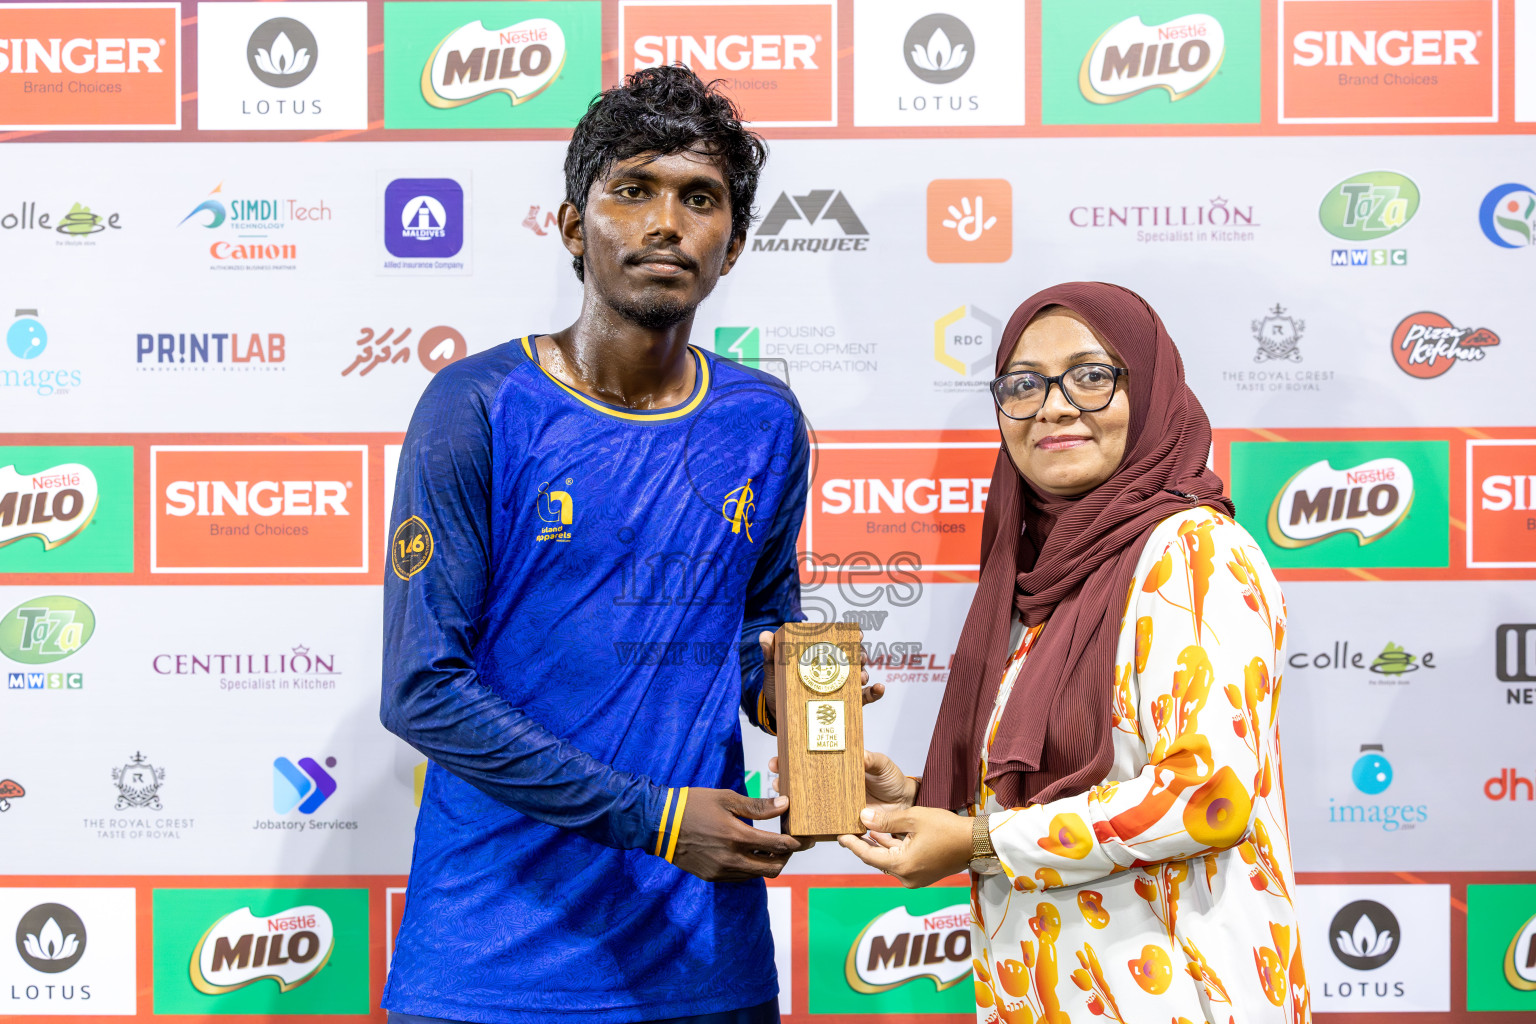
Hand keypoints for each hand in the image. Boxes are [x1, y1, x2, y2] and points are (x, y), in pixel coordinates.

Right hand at [671, 788, 803, 881]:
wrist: (658, 824)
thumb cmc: (692, 804)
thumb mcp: (726, 799)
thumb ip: (757, 806)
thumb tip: (785, 805)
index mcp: (737, 837)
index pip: (779, 845)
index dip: (797, 842)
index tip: (807, 837)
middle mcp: (732, 859)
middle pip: (774, 867)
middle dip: (788, 856)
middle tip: (792, 844)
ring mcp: (722, 871)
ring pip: (758, 875)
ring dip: (769, 862)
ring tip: (772, 846)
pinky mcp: (712, 877)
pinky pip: (741, 877)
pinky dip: (751, 867)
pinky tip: (750, 852)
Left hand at [758, 630, 885, 729]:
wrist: (777, 717)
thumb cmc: (777, 690)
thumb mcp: (774, 671)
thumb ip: (771, 655)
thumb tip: (764, 636)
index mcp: (819, 656)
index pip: (838, 641)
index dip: (851, 635)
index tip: (857, 634)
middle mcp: (833, 669)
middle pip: (853, 657)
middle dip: (860, 655)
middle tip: (858, 658)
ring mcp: (841, 686)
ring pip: (860, 674)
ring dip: (865, 672)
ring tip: (861, 677)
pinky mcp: (846, 703)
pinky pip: (865, 697)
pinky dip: (875, 692)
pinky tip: (880, 689)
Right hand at [770, 750, 915, 815]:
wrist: (905, 805)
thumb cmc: (891, 780)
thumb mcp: (882, 765)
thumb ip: (872, 759)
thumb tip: (861, 755)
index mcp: (837, 768)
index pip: (809, 761)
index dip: (791, 761)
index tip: (778, 760)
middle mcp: (832, 787)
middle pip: (802, 784)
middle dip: (785, 782)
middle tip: (777, 780)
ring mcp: (836, 805)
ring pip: (809, 805)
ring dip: (795, 804)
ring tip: (786, 801)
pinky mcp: (843, 823)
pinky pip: (826, 825)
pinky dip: (815, 826)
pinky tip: (804, 825)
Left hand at [837, 805, 972, 887]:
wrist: (976, 842)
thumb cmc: (947, 828)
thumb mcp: (914, 818)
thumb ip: (887, 820)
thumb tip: (864, 817)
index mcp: (902, 865)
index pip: (868, 855)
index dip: (852, 844)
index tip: (839, 835)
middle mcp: (906, 877)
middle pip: (877, 859)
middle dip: (864, 843)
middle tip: (849, 829)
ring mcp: (915, 878)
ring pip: (889, 860)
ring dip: (879, 845)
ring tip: (864, 828)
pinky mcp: (922, 875)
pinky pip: (901, 862)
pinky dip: (893, 849)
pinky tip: (884, 835)